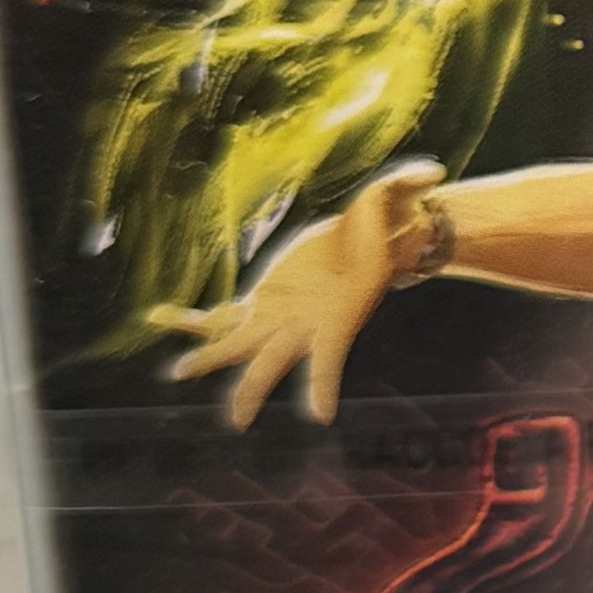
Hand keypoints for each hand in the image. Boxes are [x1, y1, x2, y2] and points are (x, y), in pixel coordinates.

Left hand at [152, 175, 408, 431]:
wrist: (368, 240)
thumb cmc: (380, 224)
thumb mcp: (391, 198)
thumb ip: (404, 184)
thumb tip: (432, 173)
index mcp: (335, 315)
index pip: (328, 357)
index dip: (323, 385)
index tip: (321, 417)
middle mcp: (303, 325)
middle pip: (271, 364)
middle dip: (250, 389)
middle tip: (236, 418)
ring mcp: (279, 316)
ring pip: (237, 347)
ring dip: (208, 358)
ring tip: (176, 370)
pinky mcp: (262, 301)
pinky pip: (222, 317)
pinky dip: (194, 321)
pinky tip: (160, 317)